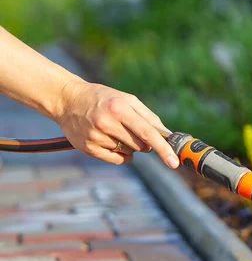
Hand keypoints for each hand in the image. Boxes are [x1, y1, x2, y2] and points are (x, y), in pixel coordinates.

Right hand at [55, 80, 179, 167]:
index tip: (174, 162)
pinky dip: (122, 155)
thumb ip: (149, 116)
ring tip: (117, 131)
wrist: (68, 100)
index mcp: (119, 108)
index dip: (163, 148)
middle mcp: (106, 123)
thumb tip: (167, 135)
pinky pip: (117, 160)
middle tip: (133, 129)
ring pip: (129, 153)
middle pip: (140, 145)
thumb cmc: (104, 99)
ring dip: (131, 146)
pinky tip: (113, 142)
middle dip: (145, 142)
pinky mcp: (88, 148)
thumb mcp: (127, 99)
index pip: (147, 133)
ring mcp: (95, 137)